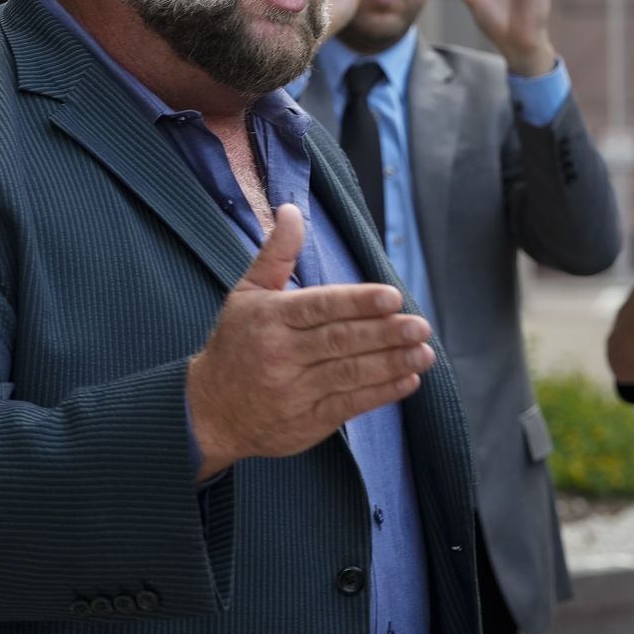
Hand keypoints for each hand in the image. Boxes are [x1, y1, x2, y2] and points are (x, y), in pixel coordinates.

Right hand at [184, 204, 433, 479]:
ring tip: (423, 353)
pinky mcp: (306, 422)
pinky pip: (349, 406)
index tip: (393, 297)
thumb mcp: (246, 294)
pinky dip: (381, 394)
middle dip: (384, 333)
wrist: (210, 411)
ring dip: (391, 364)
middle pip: (340, 341)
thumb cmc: (236, 344)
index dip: (358, 302)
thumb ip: (276, 254)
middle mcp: (280, 355)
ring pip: (349, 374)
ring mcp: (294, 391)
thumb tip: (291, 210)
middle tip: (421, 325)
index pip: (319, 307)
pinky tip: (408, 380)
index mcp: (270, 318)